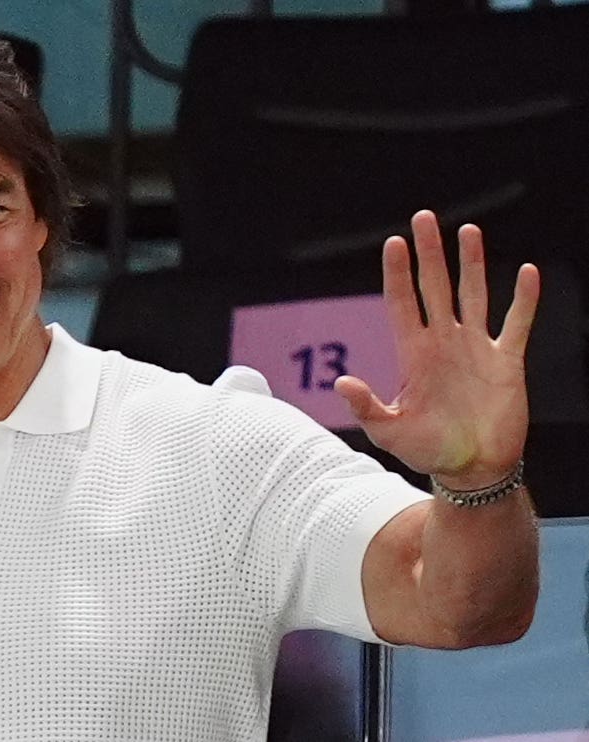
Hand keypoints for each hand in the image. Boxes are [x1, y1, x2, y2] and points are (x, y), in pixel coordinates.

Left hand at [334, 210, 539, 488]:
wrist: (471, 471)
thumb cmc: (427, 451)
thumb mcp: (388, 432)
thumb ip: (366, 406)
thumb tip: (343, 382)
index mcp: (413, 354)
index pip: (402, 302)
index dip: (398, 273)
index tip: (394, 242)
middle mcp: (443, 343)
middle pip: (435, 287)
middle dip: (430, 253)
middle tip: (424, 217)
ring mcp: (475, 349)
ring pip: (473, 294)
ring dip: (472, 263)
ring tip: (468, 231)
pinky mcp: (506, 362)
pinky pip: (517, 323)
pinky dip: (523, 299)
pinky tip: (526, 271)